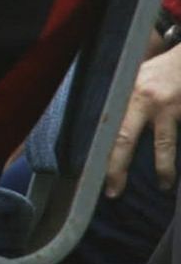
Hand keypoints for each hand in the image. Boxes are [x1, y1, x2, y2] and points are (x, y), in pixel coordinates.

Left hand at [105, 41, 180, 196]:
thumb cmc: (157, 71)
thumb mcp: (132, 78)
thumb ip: (120, 100)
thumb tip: (99, 125)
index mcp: (124, 94)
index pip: (106, 125)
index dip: (98, 148)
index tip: (90, 172)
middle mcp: (145, 101)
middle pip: (125, 139)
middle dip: (117, 168)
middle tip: (113, 192)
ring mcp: (170, 109)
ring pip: (164, 146)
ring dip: (163, 170)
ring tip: (162, 186)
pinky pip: (180, 140)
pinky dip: (177, 158)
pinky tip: (177, 177)